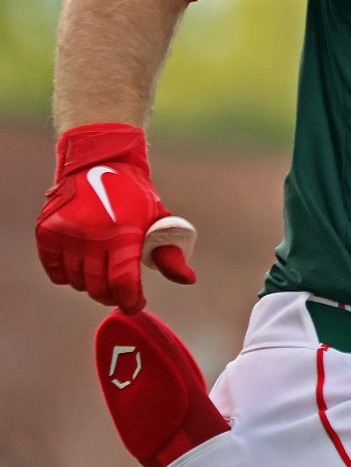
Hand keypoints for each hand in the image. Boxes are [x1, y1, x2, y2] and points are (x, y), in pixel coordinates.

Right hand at [35, 123, 195, 312]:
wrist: (100, 162)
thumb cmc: (135, 196)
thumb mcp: (158, 218)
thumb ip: (170, 252)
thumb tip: (188, 279)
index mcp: (124, 232)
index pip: (123, 283)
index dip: (130, 301)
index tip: (135, 304)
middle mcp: (93, 235)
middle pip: (98, 288)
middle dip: (112, 296)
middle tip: (119, 292)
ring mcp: (67, 234)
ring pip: (77, 282)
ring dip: (91, 284)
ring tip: (102, 271)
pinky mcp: (47, 233)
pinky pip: (56, 272)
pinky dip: (68, 275)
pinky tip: (82, 264)